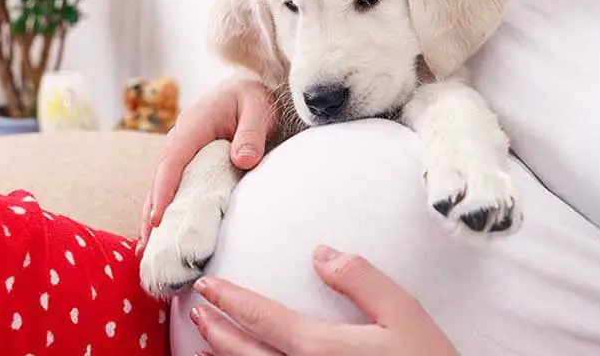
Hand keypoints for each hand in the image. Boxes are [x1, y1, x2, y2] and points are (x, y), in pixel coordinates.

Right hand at [138, 76, 275, 249]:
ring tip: (147, 250)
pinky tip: (163, 234)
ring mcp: (182, 152)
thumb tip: (242, 161)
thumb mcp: (257, 110)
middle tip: (146, 247)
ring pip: (161, 187)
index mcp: (193, 127)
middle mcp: (180, 141)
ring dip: (153, 216)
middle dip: (151, 213)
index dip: (164, 191)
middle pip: (159, 180)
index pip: (173, 162)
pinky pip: (173, 187)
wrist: (252, 89)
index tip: (158, 218)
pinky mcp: (189, 163)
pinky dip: (165, 209)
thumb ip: (251, 134)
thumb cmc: (254, 99)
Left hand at [190, 245, 459, 355]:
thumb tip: (320, 254)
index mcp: (321, 348)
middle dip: (218, 330)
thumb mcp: (403, 312)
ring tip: (208, 340)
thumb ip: (360, 280)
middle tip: (197, 310)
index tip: (207, 285)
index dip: (231, 300)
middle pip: (246, 354)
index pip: (263, 319)